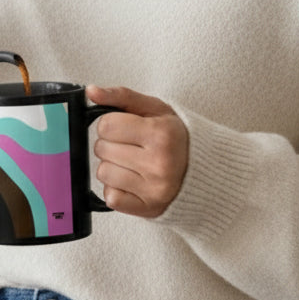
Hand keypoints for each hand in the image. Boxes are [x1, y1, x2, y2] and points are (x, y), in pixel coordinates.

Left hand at [87, 85, 188, 218]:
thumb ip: (121, 96)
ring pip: (103, 173)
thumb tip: (91, 91)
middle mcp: (159, 163)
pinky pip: (111, 197)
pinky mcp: (149, 208)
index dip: (111, 124)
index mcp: (161, 134)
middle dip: (112, 144)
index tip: (126, 128)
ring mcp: (154, 189)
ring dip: (113, 167)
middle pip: (102, 149)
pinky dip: (117, 189)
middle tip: (133, 146)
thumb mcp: (155, 109)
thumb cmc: (177, 137)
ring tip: (134, 163)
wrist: (206, 172)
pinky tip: (134, 181)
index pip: (106, 126)